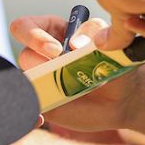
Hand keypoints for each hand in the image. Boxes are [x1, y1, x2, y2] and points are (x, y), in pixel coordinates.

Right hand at [12, 15, 144, 130]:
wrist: (120, 98)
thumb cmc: (114, 63)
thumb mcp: (108, 42)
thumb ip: (95, 36)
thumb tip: (75, 44)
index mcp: (52, 32)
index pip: (25, 26)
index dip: (34, 36)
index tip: (57, 50)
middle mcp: (40, 56)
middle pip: (24, 55)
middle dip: (38, 64)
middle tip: (59, 69)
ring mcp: (40, 80)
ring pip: (25, 82)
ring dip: (40, 89)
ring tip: (67, 94)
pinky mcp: (42, 103)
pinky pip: (26, 109)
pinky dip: (31, 115)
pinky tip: (43, 118)